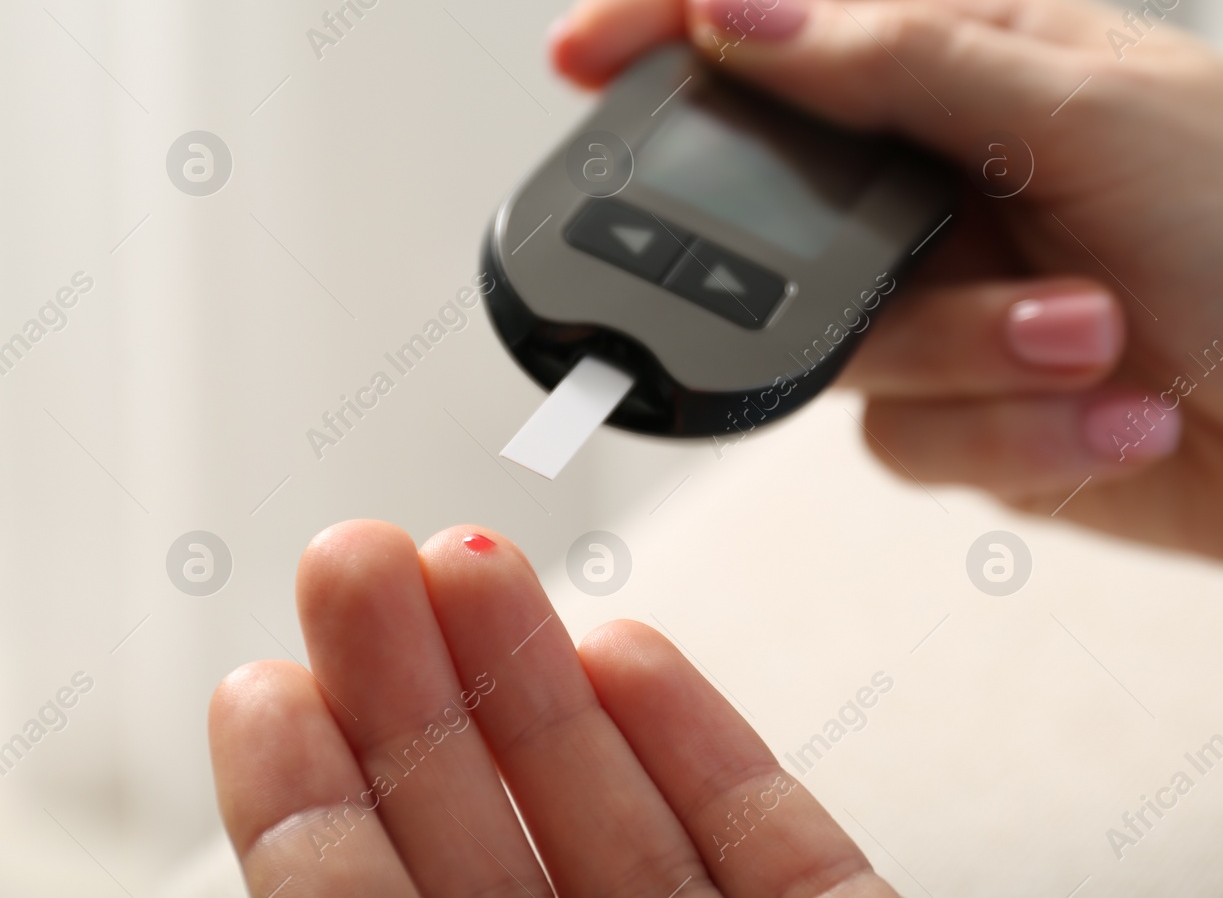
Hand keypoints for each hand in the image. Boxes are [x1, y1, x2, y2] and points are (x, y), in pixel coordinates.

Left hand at [209, 521, 900, 896]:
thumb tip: (282, 854)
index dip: (311, 807)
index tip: (266, 688)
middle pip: (483, 836)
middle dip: (416, 689)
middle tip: (358, 563)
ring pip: (614, 815)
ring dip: (541, 676)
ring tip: (472, 563)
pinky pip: (763, 834)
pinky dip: (703, 739)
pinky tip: (632, 652)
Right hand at [550, 0, 1222, 688]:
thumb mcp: (1094, 114)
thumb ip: (901, 67)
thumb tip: (738, 14)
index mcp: (981, 64)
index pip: (788, 14)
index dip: (669, 23)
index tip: (577, 57)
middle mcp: (956, 183)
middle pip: (794, 214)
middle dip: (860, 274)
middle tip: (991, 283)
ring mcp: (963, 303)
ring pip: (857, 352)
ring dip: (983, 363)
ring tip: (1109, 345)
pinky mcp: (983, 413)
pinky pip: (918, 443)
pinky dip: (1020, 434)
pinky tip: (1125, 411)